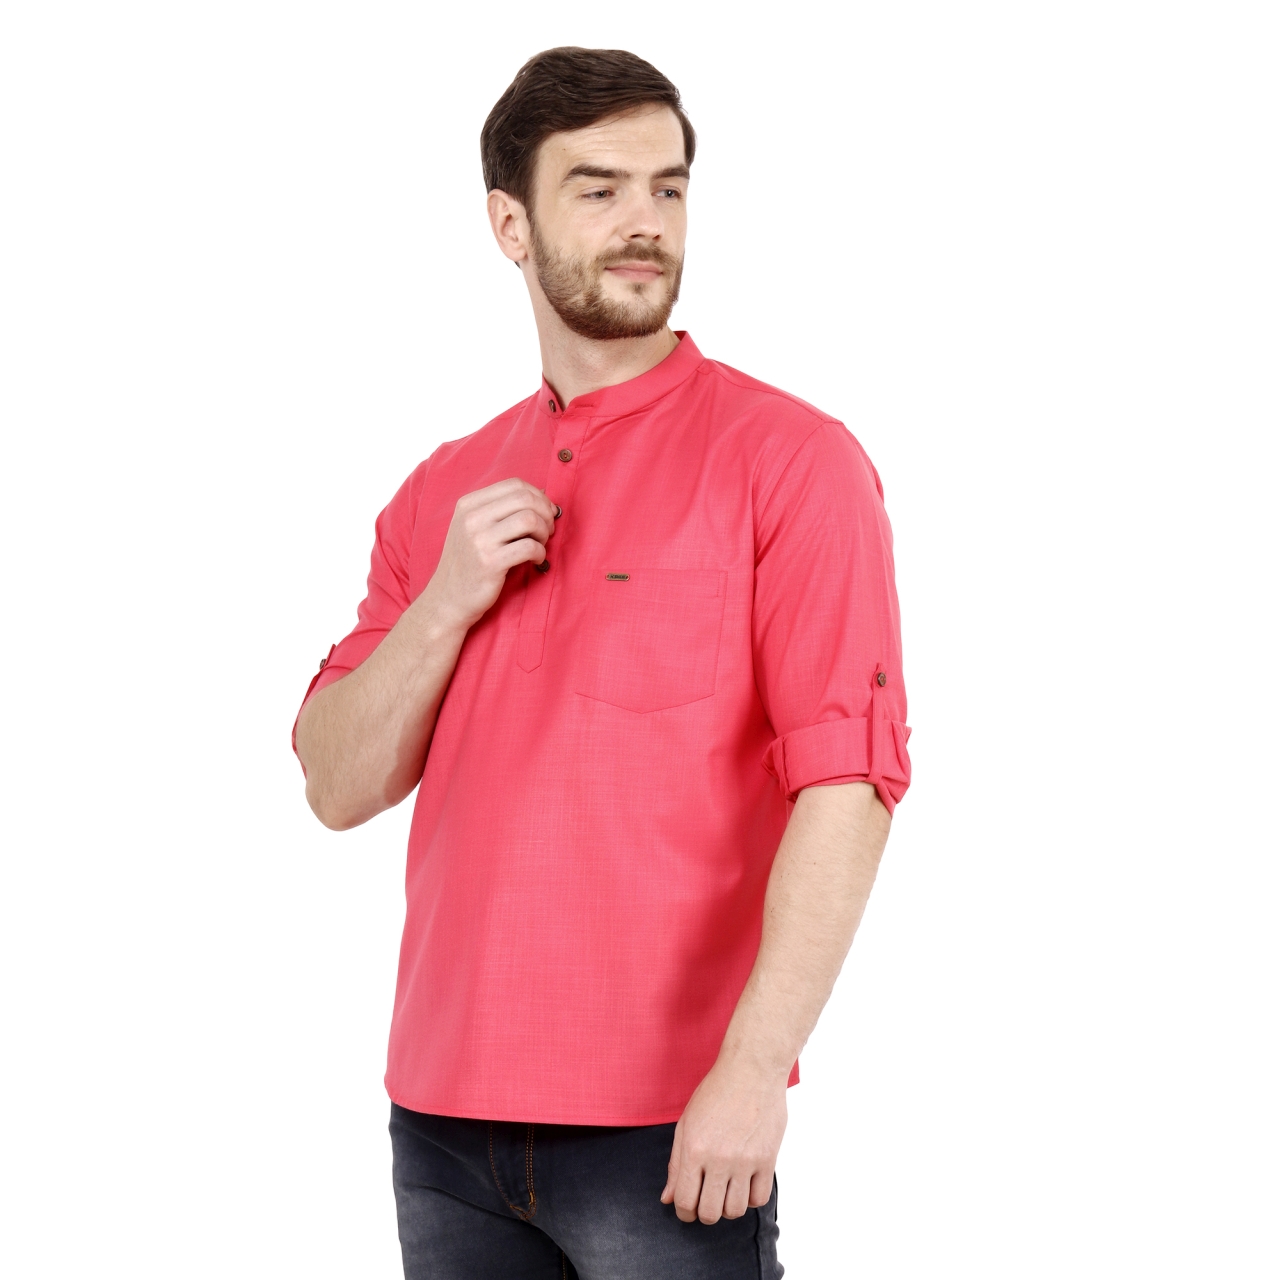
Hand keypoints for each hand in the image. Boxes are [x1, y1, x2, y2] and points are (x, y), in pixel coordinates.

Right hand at [426, 478, 556, 629]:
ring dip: (544, 532)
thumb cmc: (467, 564)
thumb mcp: (473, 528)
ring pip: (529, 519)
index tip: (545, 513)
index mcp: (468, 504)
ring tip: (540, 545)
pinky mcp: (490, 563)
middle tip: (547, 530)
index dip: (538, 496)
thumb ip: (500, 510)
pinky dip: (540, 553)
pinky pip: (529, 547)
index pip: (514, 484)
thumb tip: (542, 494)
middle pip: (524, 498)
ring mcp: (479, 540)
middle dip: (545, 513)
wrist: (446, 599)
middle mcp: (472, 518)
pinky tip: (536, 561)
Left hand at [661, 1059, 787, 1224]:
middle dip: (705, 1213)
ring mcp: (745, 1160)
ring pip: (735, 1211)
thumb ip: (675, 1164)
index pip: (684, 1201)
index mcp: (693, 1149)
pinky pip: (758, 1199)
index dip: (684, 1212)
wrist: (751, 1070)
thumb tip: (668, 1198)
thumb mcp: (686, 1124)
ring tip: (727, 1190)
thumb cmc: (716, 1093)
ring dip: (728, 1207)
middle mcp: (718, 1158)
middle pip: (709, 1213)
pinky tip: (745, 1183)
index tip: (688, 1208)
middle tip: (707, 1200)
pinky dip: (750, 1198)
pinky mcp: (767, 1159)